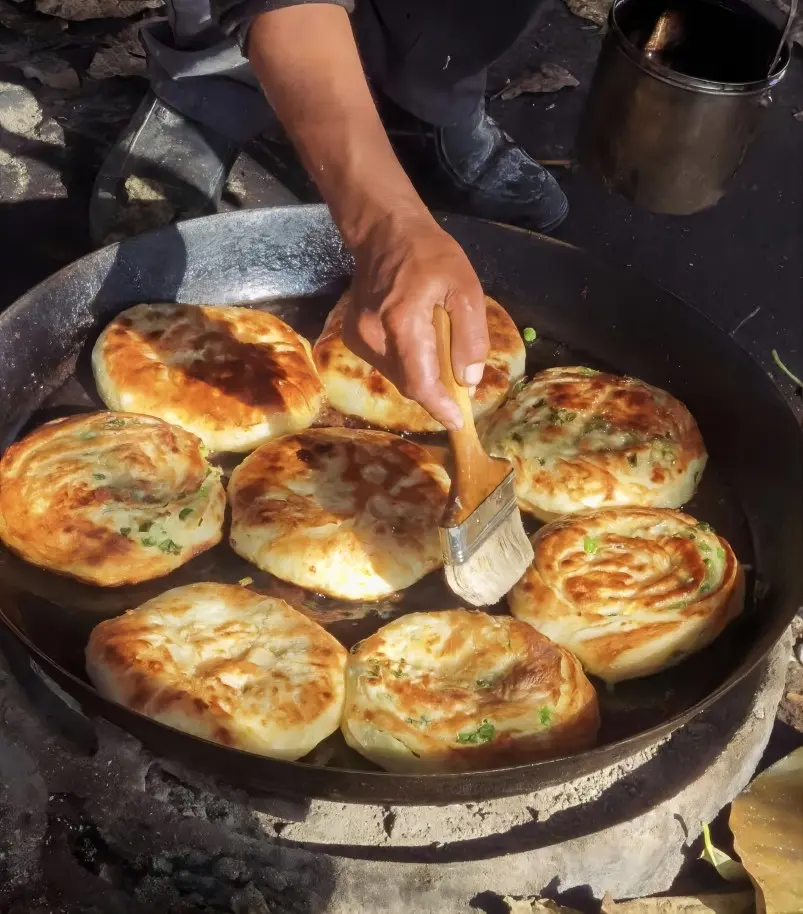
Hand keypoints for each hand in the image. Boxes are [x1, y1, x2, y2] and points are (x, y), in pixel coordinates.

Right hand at [343, 211, 488, 429]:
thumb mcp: (466, 289)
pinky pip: (385, 364)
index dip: (439, 407)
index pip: (419, 382)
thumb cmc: (431, 255)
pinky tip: (420, 350)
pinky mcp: (354, 336)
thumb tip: (468, 381)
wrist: (385, 232)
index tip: (458, 423)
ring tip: (443, 366)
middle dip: (435, 394)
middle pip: (408, 383)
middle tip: (458, 395)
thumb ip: (469, 337)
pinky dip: (406, 366)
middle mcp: (373, 335)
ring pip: (395, 376)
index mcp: (402, 322)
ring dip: (420, 379)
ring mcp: (358, 337)